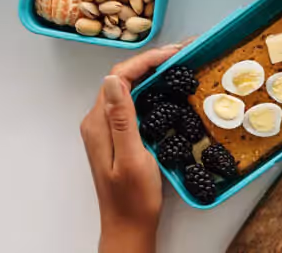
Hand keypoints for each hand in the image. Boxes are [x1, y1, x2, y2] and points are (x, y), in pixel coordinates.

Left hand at [81, 44, 183, 252]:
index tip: (174, 53)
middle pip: (122, 79)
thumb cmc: (133, 198)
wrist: (128, 226)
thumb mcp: (132, 158)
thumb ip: (122, 119)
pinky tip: (168, 90)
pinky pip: (132, 103)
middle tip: (183, 53)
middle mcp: (98, 121)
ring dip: (151, 73)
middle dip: (151, 61)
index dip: (146, 60)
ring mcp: (107, 129)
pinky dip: (151, 90)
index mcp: (99, 123)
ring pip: (127, 89)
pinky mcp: (117, 136)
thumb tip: (114, 80)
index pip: (119, 77)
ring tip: (179, 64)